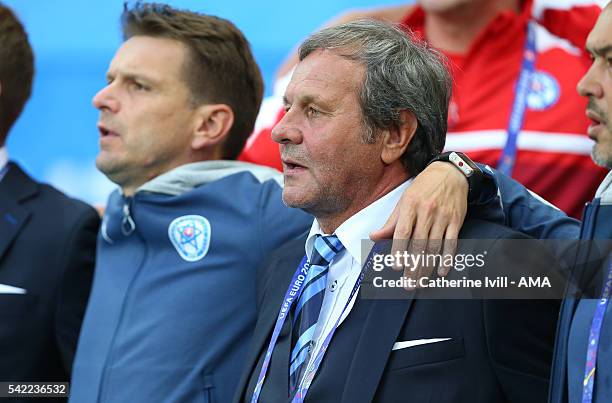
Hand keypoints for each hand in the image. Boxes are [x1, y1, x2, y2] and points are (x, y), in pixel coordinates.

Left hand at [370, 162, 467, 286]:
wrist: (450, 173)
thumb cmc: (423, 188)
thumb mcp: (403, 201)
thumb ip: (390, 222)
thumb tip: (373, 237)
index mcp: (410, 206)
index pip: (403, 232)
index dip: (399, 250)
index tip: (396, 266)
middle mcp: (427, 212)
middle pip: (419, 244)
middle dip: (413, 266)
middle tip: (408, 284)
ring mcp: (443, 217)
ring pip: (434, 246)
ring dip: (428, 267)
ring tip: (421, 282)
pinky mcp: (456, 221)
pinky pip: (452, 243)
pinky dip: (447, 259)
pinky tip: (441, 271)